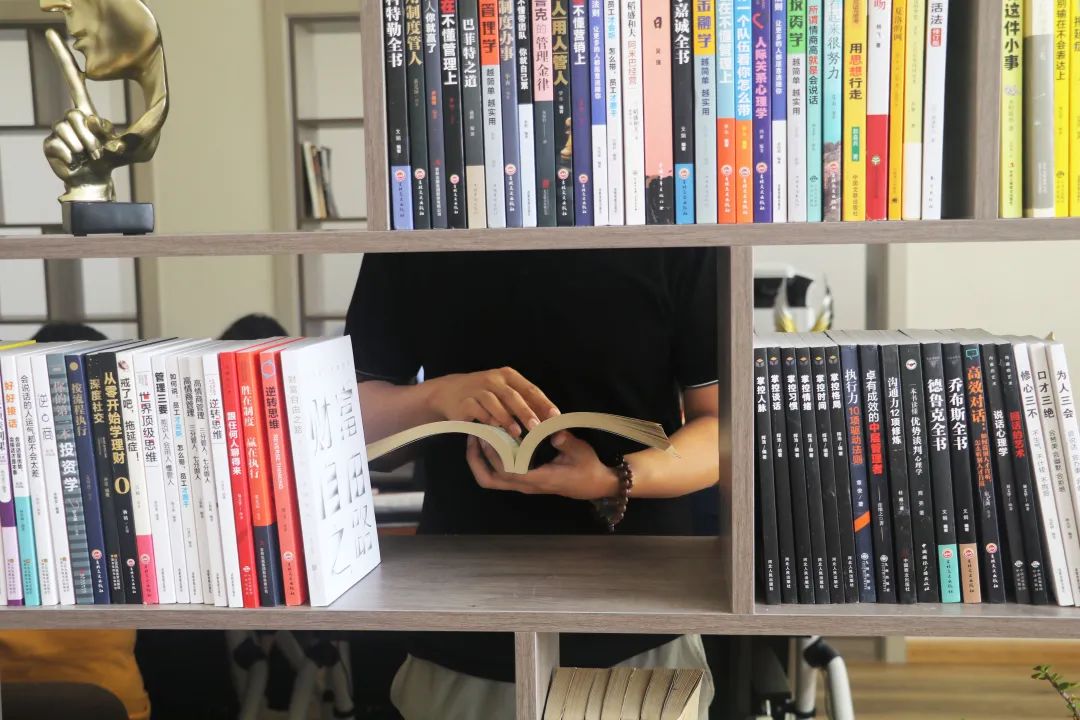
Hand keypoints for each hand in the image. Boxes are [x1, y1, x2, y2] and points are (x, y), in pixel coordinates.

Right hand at [41, 29, 125, 199]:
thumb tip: (130, 131)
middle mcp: (71, 117)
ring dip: (88, 149)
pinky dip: (74, 159)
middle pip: (80, 115)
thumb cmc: (116, 162)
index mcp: (88, 112)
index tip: (50, 33)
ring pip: (72, 129)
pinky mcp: (49, 145)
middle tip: (102, 153)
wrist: (96, 183)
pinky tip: (75, 162)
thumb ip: (142, 135)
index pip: (74, 82)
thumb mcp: (138, 149)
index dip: (63, 58)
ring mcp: (58, 130)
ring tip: (91, 158)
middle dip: (97, 138)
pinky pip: (62, 147)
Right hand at [427, 367, 558, 437]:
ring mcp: (479, 389)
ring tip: (518, 433)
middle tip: (538, 427)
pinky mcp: (466, 401)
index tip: (555, 417)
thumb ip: (524, 403)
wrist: (449, 392)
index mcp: (509, 376)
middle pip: (514, 396)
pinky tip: (495, 429)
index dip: (543, 403)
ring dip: (508, 419)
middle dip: (527, 412)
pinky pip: (479, 411)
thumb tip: (547, 421)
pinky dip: (488, 420)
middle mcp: (494, 379)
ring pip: (496, 403)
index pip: (530, 389)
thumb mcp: (505, 394)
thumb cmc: (485, 395)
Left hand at [465, 432, 618, 500]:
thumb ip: (567, 442)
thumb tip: (555, 433)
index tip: (488, 434)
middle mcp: (526, 484)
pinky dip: (489, 461)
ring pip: (492, 480)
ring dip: (480, 461)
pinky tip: (492, 442)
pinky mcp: (524, 481)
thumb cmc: (588, 467)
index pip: (507, 471)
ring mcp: (524, 484)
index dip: (493, 454)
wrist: (595, 484)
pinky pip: (499, 476)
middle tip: (475, 435)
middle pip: (491, 480)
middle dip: (477, 459)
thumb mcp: (581, 451)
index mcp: (538, 478)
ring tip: (478, 438)